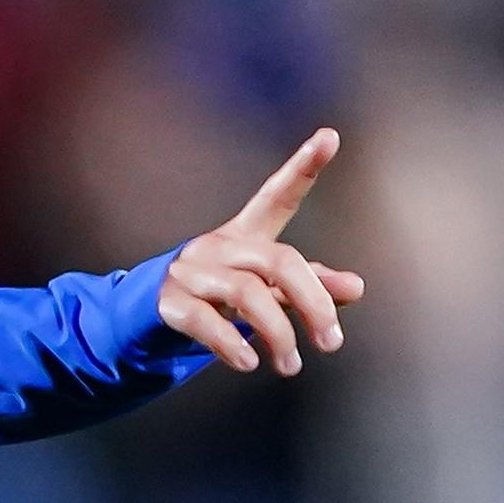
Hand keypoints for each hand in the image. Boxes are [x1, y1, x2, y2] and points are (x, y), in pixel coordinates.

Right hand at [159, 128, 363, 375]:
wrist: (147, 316)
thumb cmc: (215, 296)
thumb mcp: (264, 288)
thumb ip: (309, 286)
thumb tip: (356, 287)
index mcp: (244, 235)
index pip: (277, 197)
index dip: (303, 167)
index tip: (329, 137)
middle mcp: (219, 246)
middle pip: (279, 262)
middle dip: (313, 303)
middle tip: (331, 341)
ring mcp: (191, 273)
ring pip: (248, 294)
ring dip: (277, 334)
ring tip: (291, 365)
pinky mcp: (170, 303)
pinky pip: (206, 321)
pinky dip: (231, 344)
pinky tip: (248, 362)